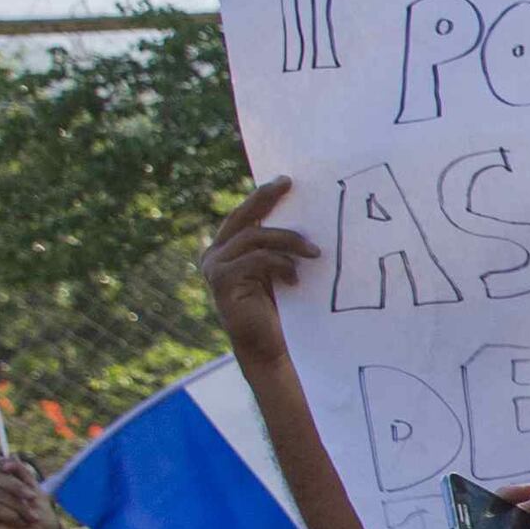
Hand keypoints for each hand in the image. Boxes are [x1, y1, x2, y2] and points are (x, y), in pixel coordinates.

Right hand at [202, 179, 314, 350]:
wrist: (270, 348)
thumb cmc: (282, 311)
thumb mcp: (282, 271)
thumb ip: (281, 249)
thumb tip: (310, 219)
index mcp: (229, 248)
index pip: (247, 215)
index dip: (263, 196)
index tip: (286, 180)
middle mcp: (215, 253)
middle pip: (242, 217)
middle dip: (265, 197)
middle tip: (288, 184)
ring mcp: (214, 267)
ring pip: (254, 237)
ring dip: (288, 240)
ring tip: (315, 253)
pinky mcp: (221, 281)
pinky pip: (254, 259)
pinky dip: (279, 264)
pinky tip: (295, 279)